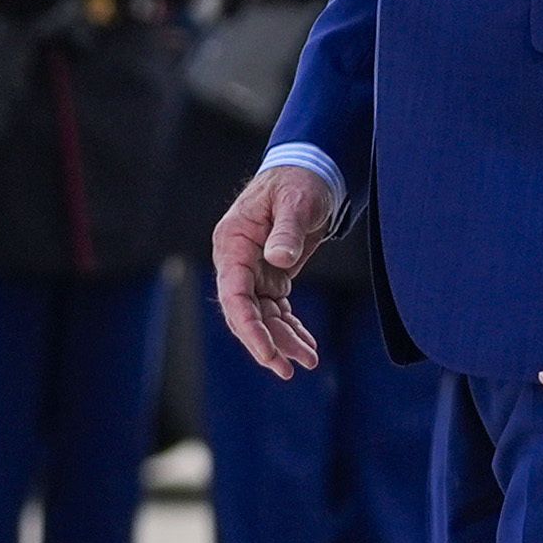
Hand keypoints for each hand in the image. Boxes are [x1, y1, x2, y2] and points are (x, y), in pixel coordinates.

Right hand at [210, 161, 333, 378]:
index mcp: (233, 243)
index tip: (266, 354)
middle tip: (289, 370)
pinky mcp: (271, 275)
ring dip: (283, 340)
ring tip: (309, 361)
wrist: (309, 172)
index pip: (234, 294)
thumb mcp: (295, 201)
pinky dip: (291, 328)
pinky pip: (277, 310)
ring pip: (263, 316)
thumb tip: (279, 260)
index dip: (248, 327)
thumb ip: (286, 230)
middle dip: (266, 343)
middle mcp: (237, 261)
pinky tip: (307, 346)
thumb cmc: (298, 181)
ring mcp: (253, 270)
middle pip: (245, 313)